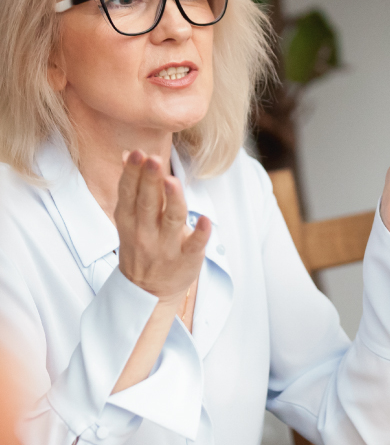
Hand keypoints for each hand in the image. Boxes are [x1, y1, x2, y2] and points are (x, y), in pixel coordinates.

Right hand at [115, 150, 209, 303]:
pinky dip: (200, 233)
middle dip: (149, 180)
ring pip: (170, 220)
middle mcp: (145, 232)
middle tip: (153, 159)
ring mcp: (166, 247)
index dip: (132, 173)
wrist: (148, 291)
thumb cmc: (142, 245)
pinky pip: (194, 245)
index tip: (137, 153)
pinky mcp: (187, 259)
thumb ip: (132, 187)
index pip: (129, 193)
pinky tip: (206, 221)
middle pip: (148, 203)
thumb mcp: (130, 219)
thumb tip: (128, 153)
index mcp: (129, 219)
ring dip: (172, 200)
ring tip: (172, 181)